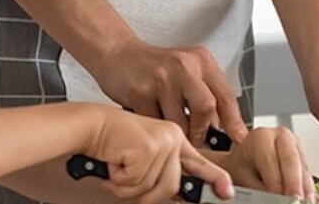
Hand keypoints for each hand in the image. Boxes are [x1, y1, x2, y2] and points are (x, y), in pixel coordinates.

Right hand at [86, 107, 234, 203]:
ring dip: (128, 186)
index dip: (215, 178)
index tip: (226, 191)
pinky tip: (116, 161)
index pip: (200, 161)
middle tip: (126, 177)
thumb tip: (177, 194)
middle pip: (171, 187)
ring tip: (120, 165)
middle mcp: (173, 136)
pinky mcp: (149, 146)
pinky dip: (119, 180)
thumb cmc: (114, 140)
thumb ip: (163, 170)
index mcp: (175, 137)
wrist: (91, 124)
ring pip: (152, 187)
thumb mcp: (145, 154)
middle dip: (144, 192)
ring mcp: (163, 140)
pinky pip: (136, 182)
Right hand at [93, 38, 249, 145]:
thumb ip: (204, 92)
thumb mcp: (186, 70)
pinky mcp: (140, 92)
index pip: (225, 95)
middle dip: (201, 130)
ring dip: (177, 134)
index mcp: (200, 60)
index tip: (238, 138)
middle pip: (206, 107)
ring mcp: (161, 78)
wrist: (117, 52)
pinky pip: (156, 125)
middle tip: (194, 138)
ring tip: (170, 130)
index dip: (234, 121)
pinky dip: (157, 130)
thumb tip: (223, 127)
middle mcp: (184, 66)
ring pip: (180, 122)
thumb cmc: (154, 66)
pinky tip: (152, 123)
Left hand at [219, 126, 314, 199]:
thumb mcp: (242, 177)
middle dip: (294, 183)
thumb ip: (258, 188)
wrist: (245, 161)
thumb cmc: (242, 167)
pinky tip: (306, 198)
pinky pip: (307, 172)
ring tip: (303, 201)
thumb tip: (272, 199)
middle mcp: (280, 136)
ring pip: (302, 166)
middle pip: (291, 160)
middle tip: (295, 200)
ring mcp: (294, 143)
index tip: (278, 197)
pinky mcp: (303, 154)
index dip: (276, 181)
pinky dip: (307, 187)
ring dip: (304, 187)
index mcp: (261, 137)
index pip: (270, 160)